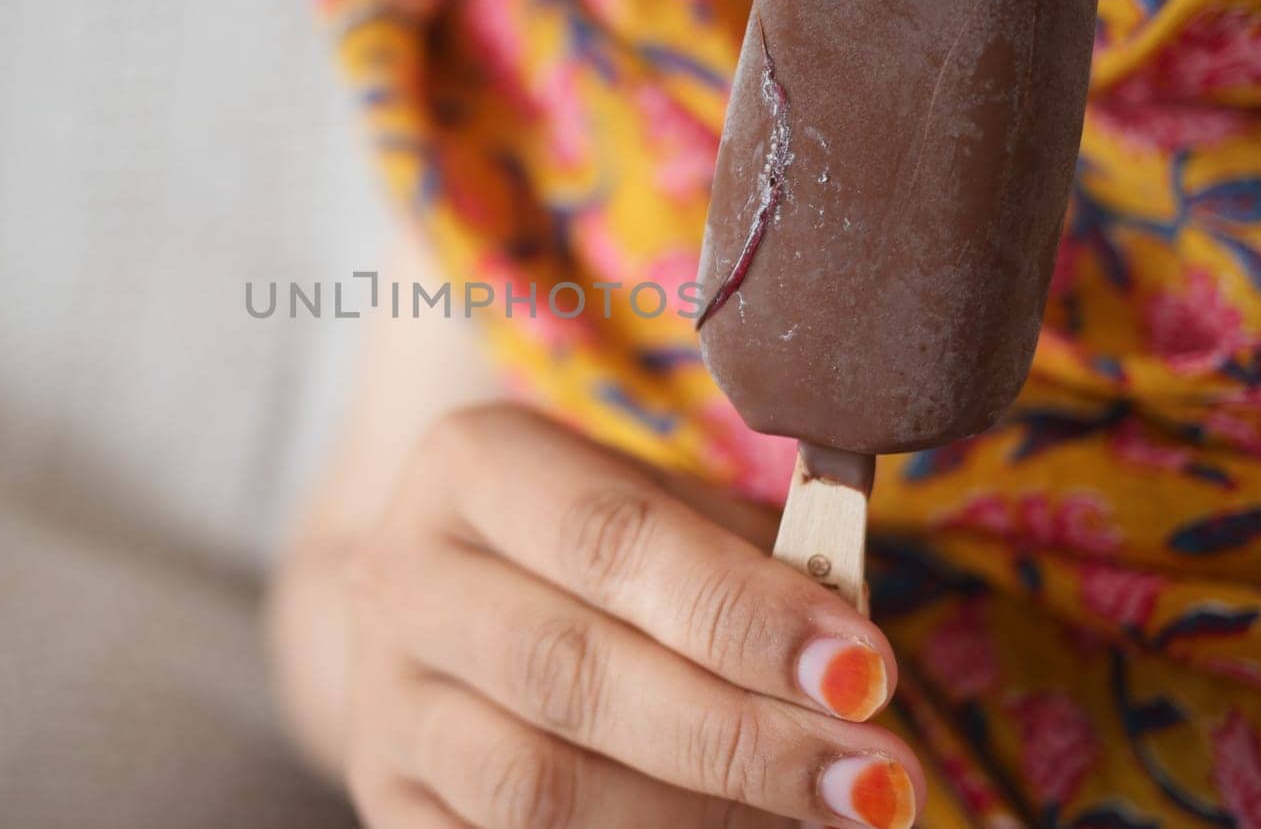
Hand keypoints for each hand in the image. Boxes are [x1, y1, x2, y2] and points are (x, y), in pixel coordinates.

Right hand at [341, 404, 925, 827]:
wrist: (446, 604)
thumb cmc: (588, 547)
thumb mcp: (658, 505)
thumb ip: (741, 559)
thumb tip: (850, 650)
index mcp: (471, 467)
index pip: (608, 536)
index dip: (739, 610)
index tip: (862, 669)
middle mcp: (403, 578)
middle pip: (568, 671)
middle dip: (738, 735)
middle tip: (874, 777)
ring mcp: (386, 703)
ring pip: (531, 787)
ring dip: (694, 817)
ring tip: (818, 818)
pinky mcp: (388, 803)